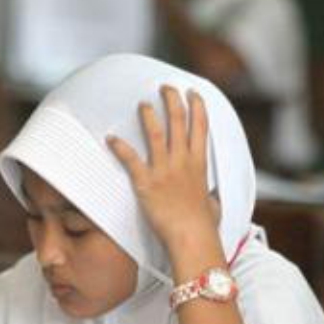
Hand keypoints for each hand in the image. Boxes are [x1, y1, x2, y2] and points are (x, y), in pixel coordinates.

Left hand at [108, 86, 217, 253]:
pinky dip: (120, 147)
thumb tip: (210, 200)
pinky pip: (131, 160)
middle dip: (172, 100)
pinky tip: (111, 138)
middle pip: (179, 122)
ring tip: (142, 104)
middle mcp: (182, 162)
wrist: (192, 237)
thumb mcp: (212, 205)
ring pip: (156, 134)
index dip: (197, 107)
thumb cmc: (203, 226)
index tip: (193, 93)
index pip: (200, 128)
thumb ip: (209, 197)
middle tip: (165, 87)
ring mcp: (164, 170)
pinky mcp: (146, 182)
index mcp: (199, 165)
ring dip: (149, 116)